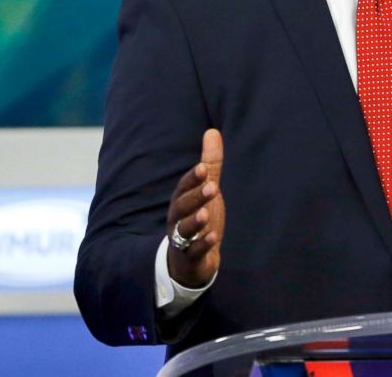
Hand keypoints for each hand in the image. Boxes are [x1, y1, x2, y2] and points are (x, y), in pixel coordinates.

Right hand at [166, 129, 224, 287]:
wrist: (190, 260)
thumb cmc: (199, 218)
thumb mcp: (206, 189)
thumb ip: (211, 164)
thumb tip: (212, 131)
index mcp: (182, 201)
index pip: (184, 187)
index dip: (193, 178)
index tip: (204, 168)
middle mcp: (178, 219)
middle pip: (182, 207)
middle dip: (196, 196)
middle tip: (213, 187)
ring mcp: (183, 240)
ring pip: (184, 230)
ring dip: (195, 221)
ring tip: (206, 214)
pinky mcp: (191, 258)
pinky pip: (194, 252)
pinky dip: (202, 245)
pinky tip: (213, 238)